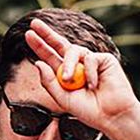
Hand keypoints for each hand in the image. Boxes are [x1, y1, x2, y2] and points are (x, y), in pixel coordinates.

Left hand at [25, 18, 139, 139]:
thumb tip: (38, 63)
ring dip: (68, 65)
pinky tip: (94, 85)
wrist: (111, 116)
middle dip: (47, 34)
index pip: (51, 57)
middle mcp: (77, 65)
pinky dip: (89, 73)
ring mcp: (90, 61)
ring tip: (68, 80)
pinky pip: (90, 59)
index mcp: (66, 75)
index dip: (40, 46)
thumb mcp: (63, 98)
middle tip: (34, 23)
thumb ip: (49, 82)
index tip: (28, 34)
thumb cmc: (89, 110)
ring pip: (73, 52)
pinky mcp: (104, 59)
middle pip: (60, 44)